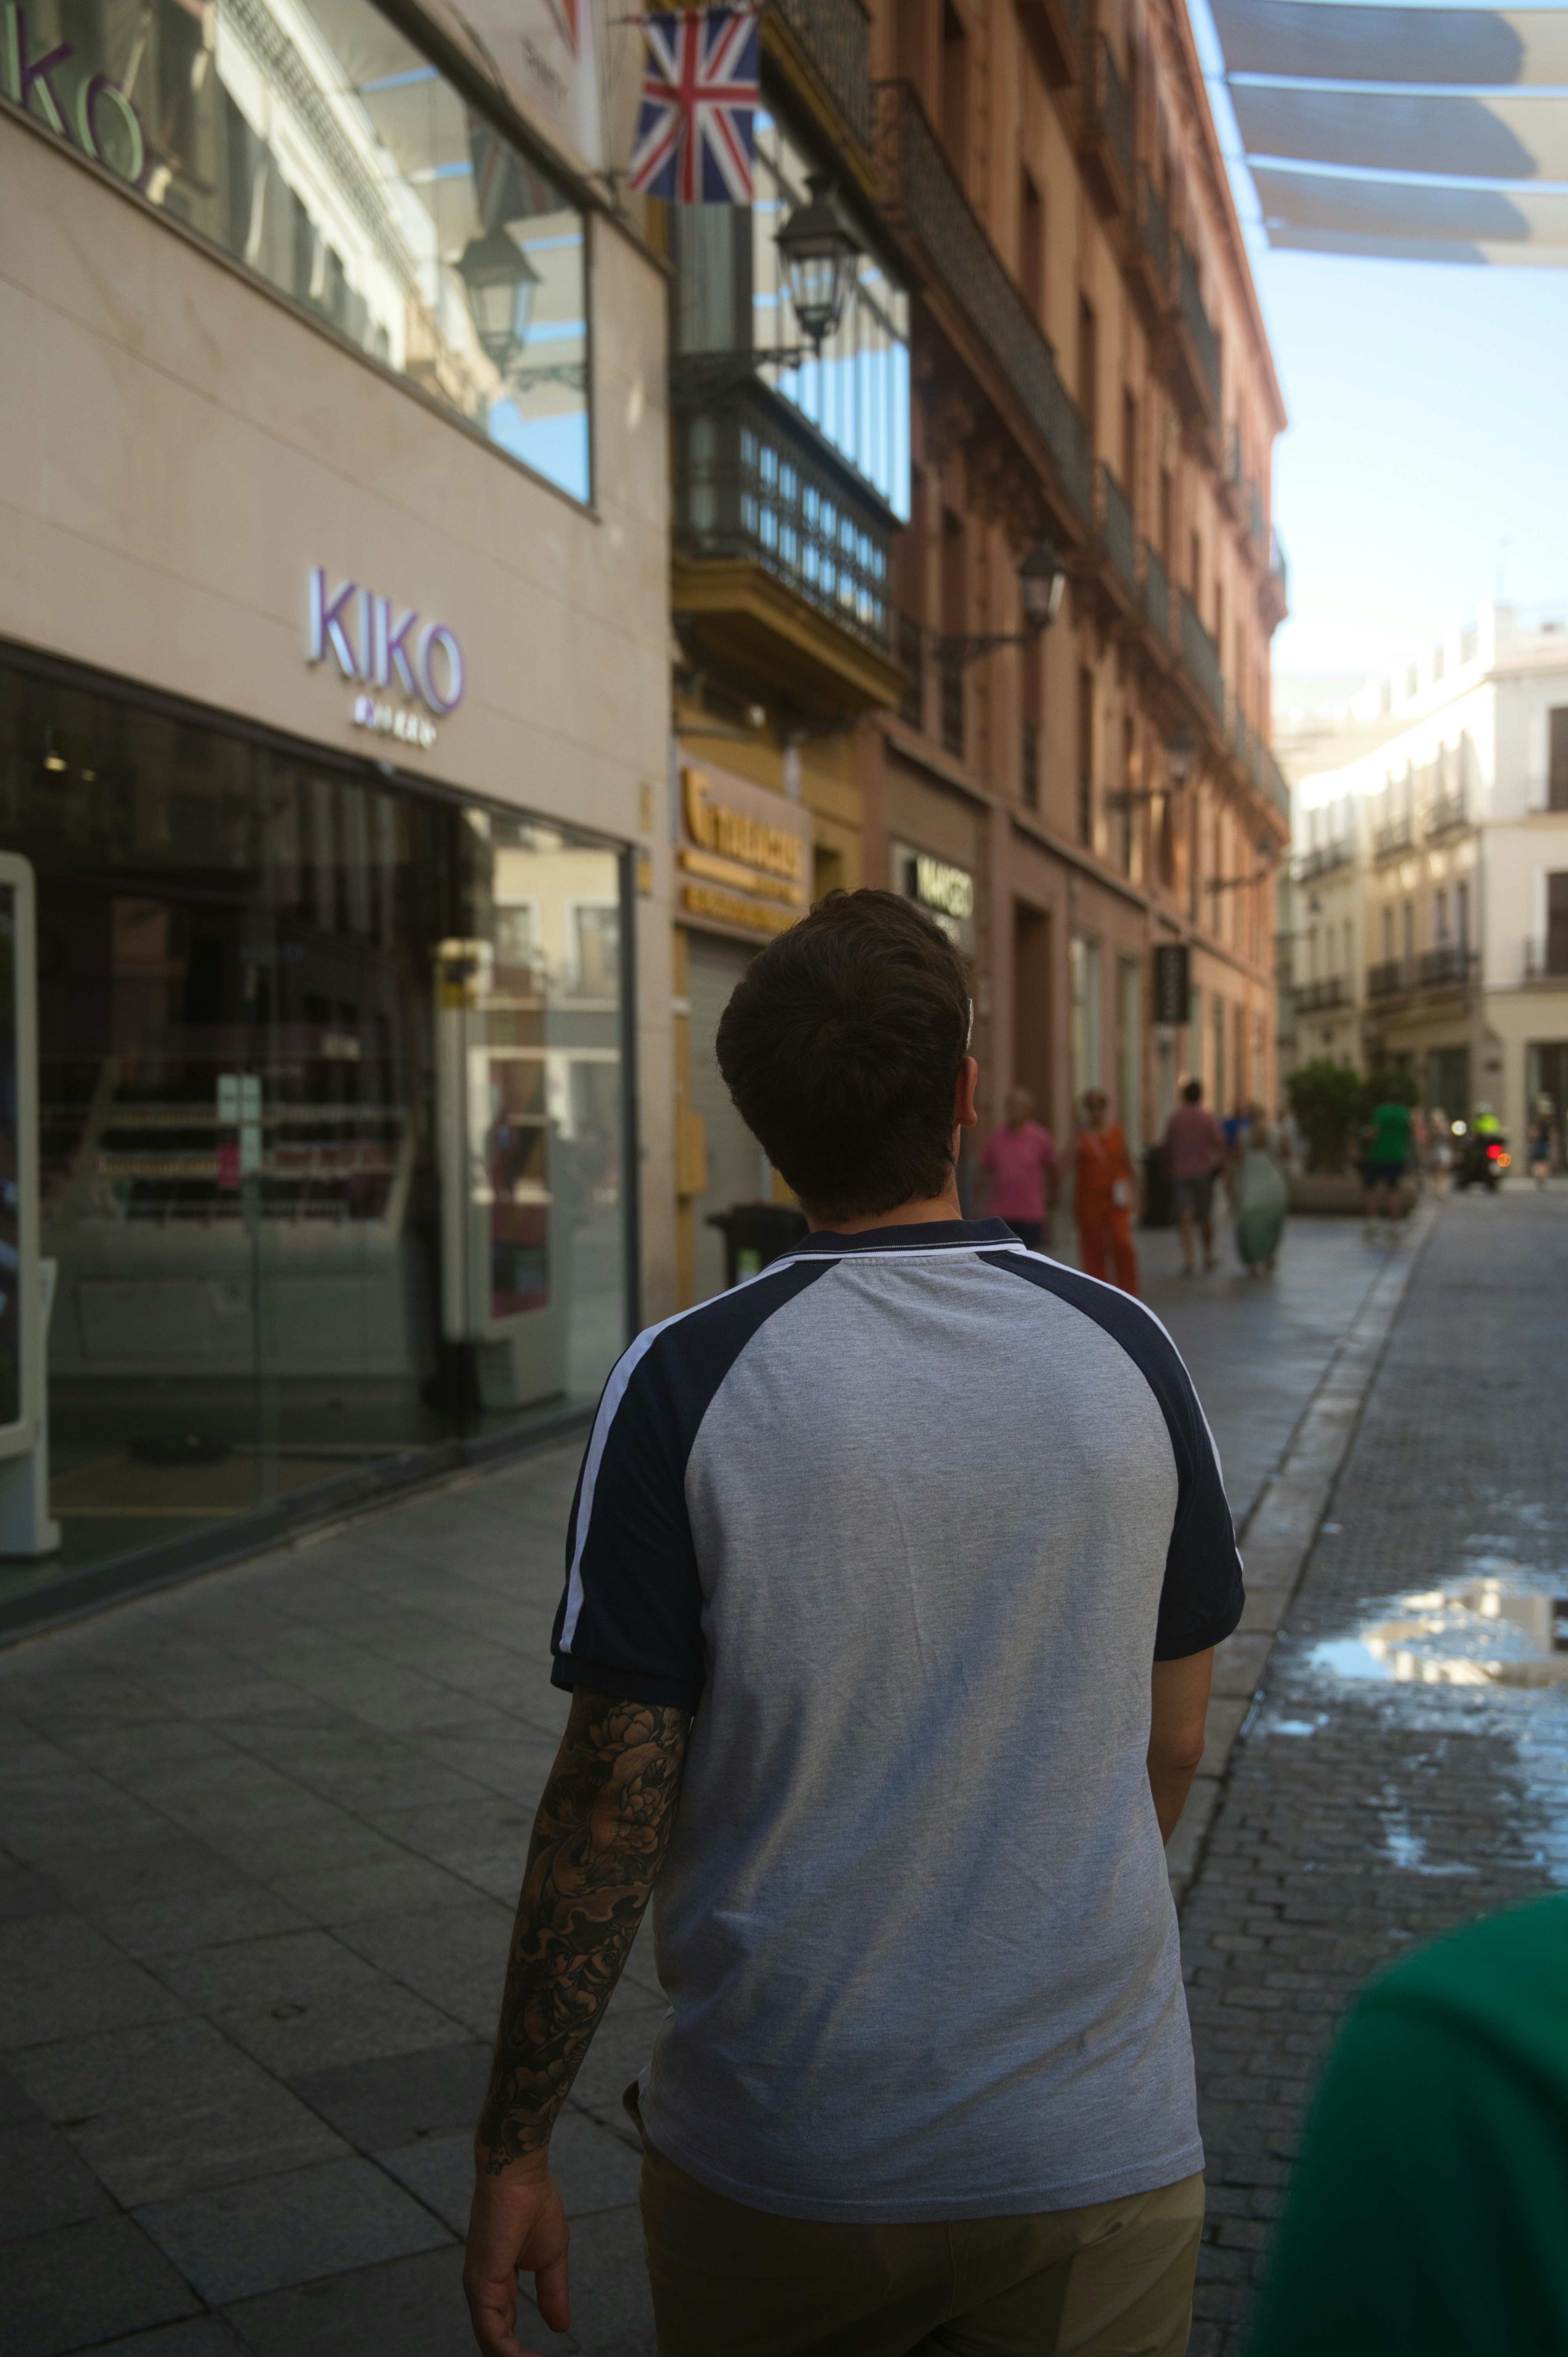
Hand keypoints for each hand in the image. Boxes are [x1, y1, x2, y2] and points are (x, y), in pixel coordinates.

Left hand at [463, 2153, 570, 2356]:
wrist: (520, 2172)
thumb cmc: (533, 2203)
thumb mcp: (551, 2258)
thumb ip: (552, 2293)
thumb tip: (560, 2328)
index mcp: (497, 2284)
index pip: (503, 2331)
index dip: (520, 2353)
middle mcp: (483, 2291)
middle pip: (495, 2343)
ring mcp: (479, 2289)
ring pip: (491, 2344)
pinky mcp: (480, 2283)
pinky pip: (492, 2331)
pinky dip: (508, 2353)